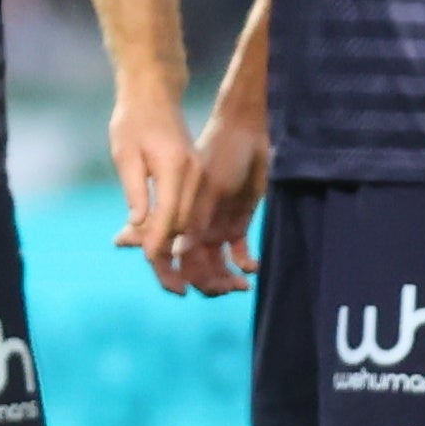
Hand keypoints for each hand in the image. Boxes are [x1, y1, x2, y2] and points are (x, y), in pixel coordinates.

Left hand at [102, 76, 201, 272]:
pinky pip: (191, 209)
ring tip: (175, 278)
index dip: (159, 243)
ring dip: (182, 249)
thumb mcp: (125, 154)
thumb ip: (134, 190)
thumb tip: (137, 224)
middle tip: (171, 287)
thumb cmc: (132, 121)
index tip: (151, 265)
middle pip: (186, 224)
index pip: (169, 214)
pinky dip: (183, 232)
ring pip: (191, 220)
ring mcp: (198, 174)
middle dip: (175, 256)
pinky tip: (174, 250)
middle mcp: (193, 173)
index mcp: (175, 167)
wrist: (153, 94)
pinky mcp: (197, 175)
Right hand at [151, 96, 269, 296]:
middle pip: (195, 267)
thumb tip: (177, 251)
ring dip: (227, 278)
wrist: (247, 133)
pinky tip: (253, 268)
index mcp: (183, 218)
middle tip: (226, 289)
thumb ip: (195, 220)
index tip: (184, 292)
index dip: (173, 275)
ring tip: (242, 285)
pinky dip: (245, 263)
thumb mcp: (211, 187)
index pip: (172, 254)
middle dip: (207, 283)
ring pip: (217, 265)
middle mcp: (196, 227)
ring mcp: (216, 227)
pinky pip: (239, 253)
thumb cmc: (223, 154)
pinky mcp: (237, 224)